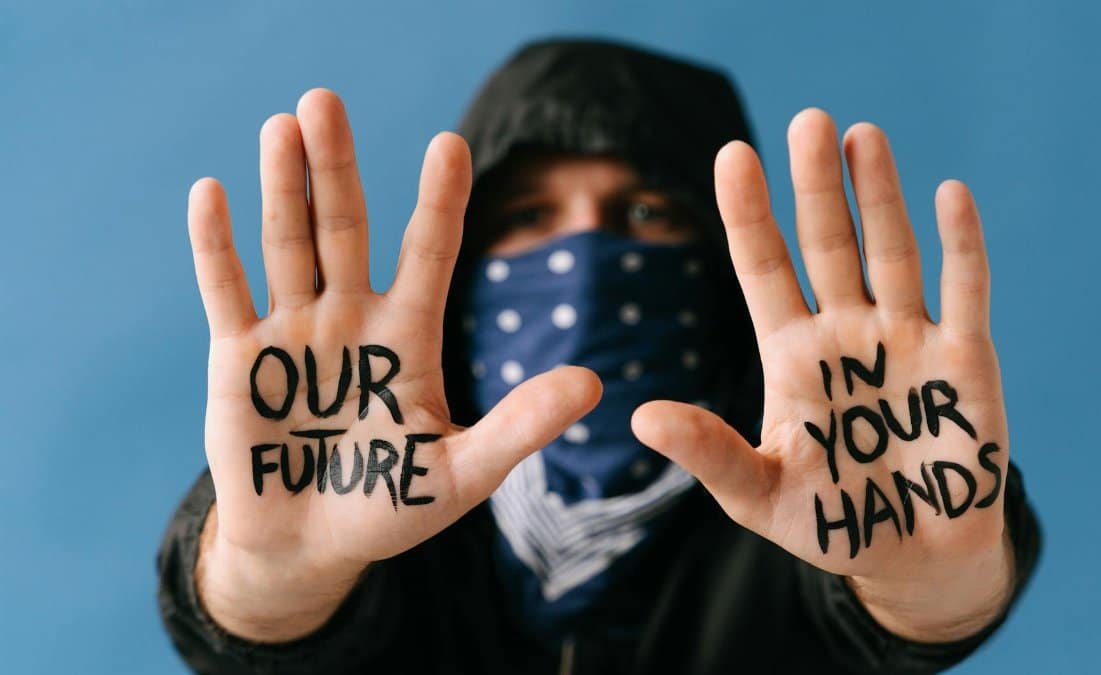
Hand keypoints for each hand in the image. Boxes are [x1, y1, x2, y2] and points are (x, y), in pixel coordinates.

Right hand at [187, 89, 599, 640]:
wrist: (311, 547)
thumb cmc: (391, 509)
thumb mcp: (462, 473)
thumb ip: (520, 428)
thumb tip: (594, 384)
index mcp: (409, 336)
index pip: (429, 254)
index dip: (439, 202)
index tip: (451, 145)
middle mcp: (352, 318)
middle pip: (344, 228)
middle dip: (336, 168)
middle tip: (325, 100)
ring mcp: (294, 332)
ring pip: (288, 244)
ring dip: (283, 187)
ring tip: (283, 126)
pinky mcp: (239, 359)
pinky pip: (226, 292)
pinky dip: (215, 246)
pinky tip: (211, 191)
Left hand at [632, 109, 1013, 640]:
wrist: (912, 555)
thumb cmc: (829, 521)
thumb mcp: (759, 493)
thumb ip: (709, 453)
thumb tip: (640, 416)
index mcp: (791, 353)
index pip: (763, 268)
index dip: (748, 214)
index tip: (731, 154)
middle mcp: (846, 331)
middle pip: (827, 244)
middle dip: (816, 186)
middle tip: (806, 121)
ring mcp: (906, 338)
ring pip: (890, 252)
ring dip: (879, 197)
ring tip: (862, 136)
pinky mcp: (964, 360)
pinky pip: (964, 292)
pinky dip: (960, 246)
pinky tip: (948, 194)